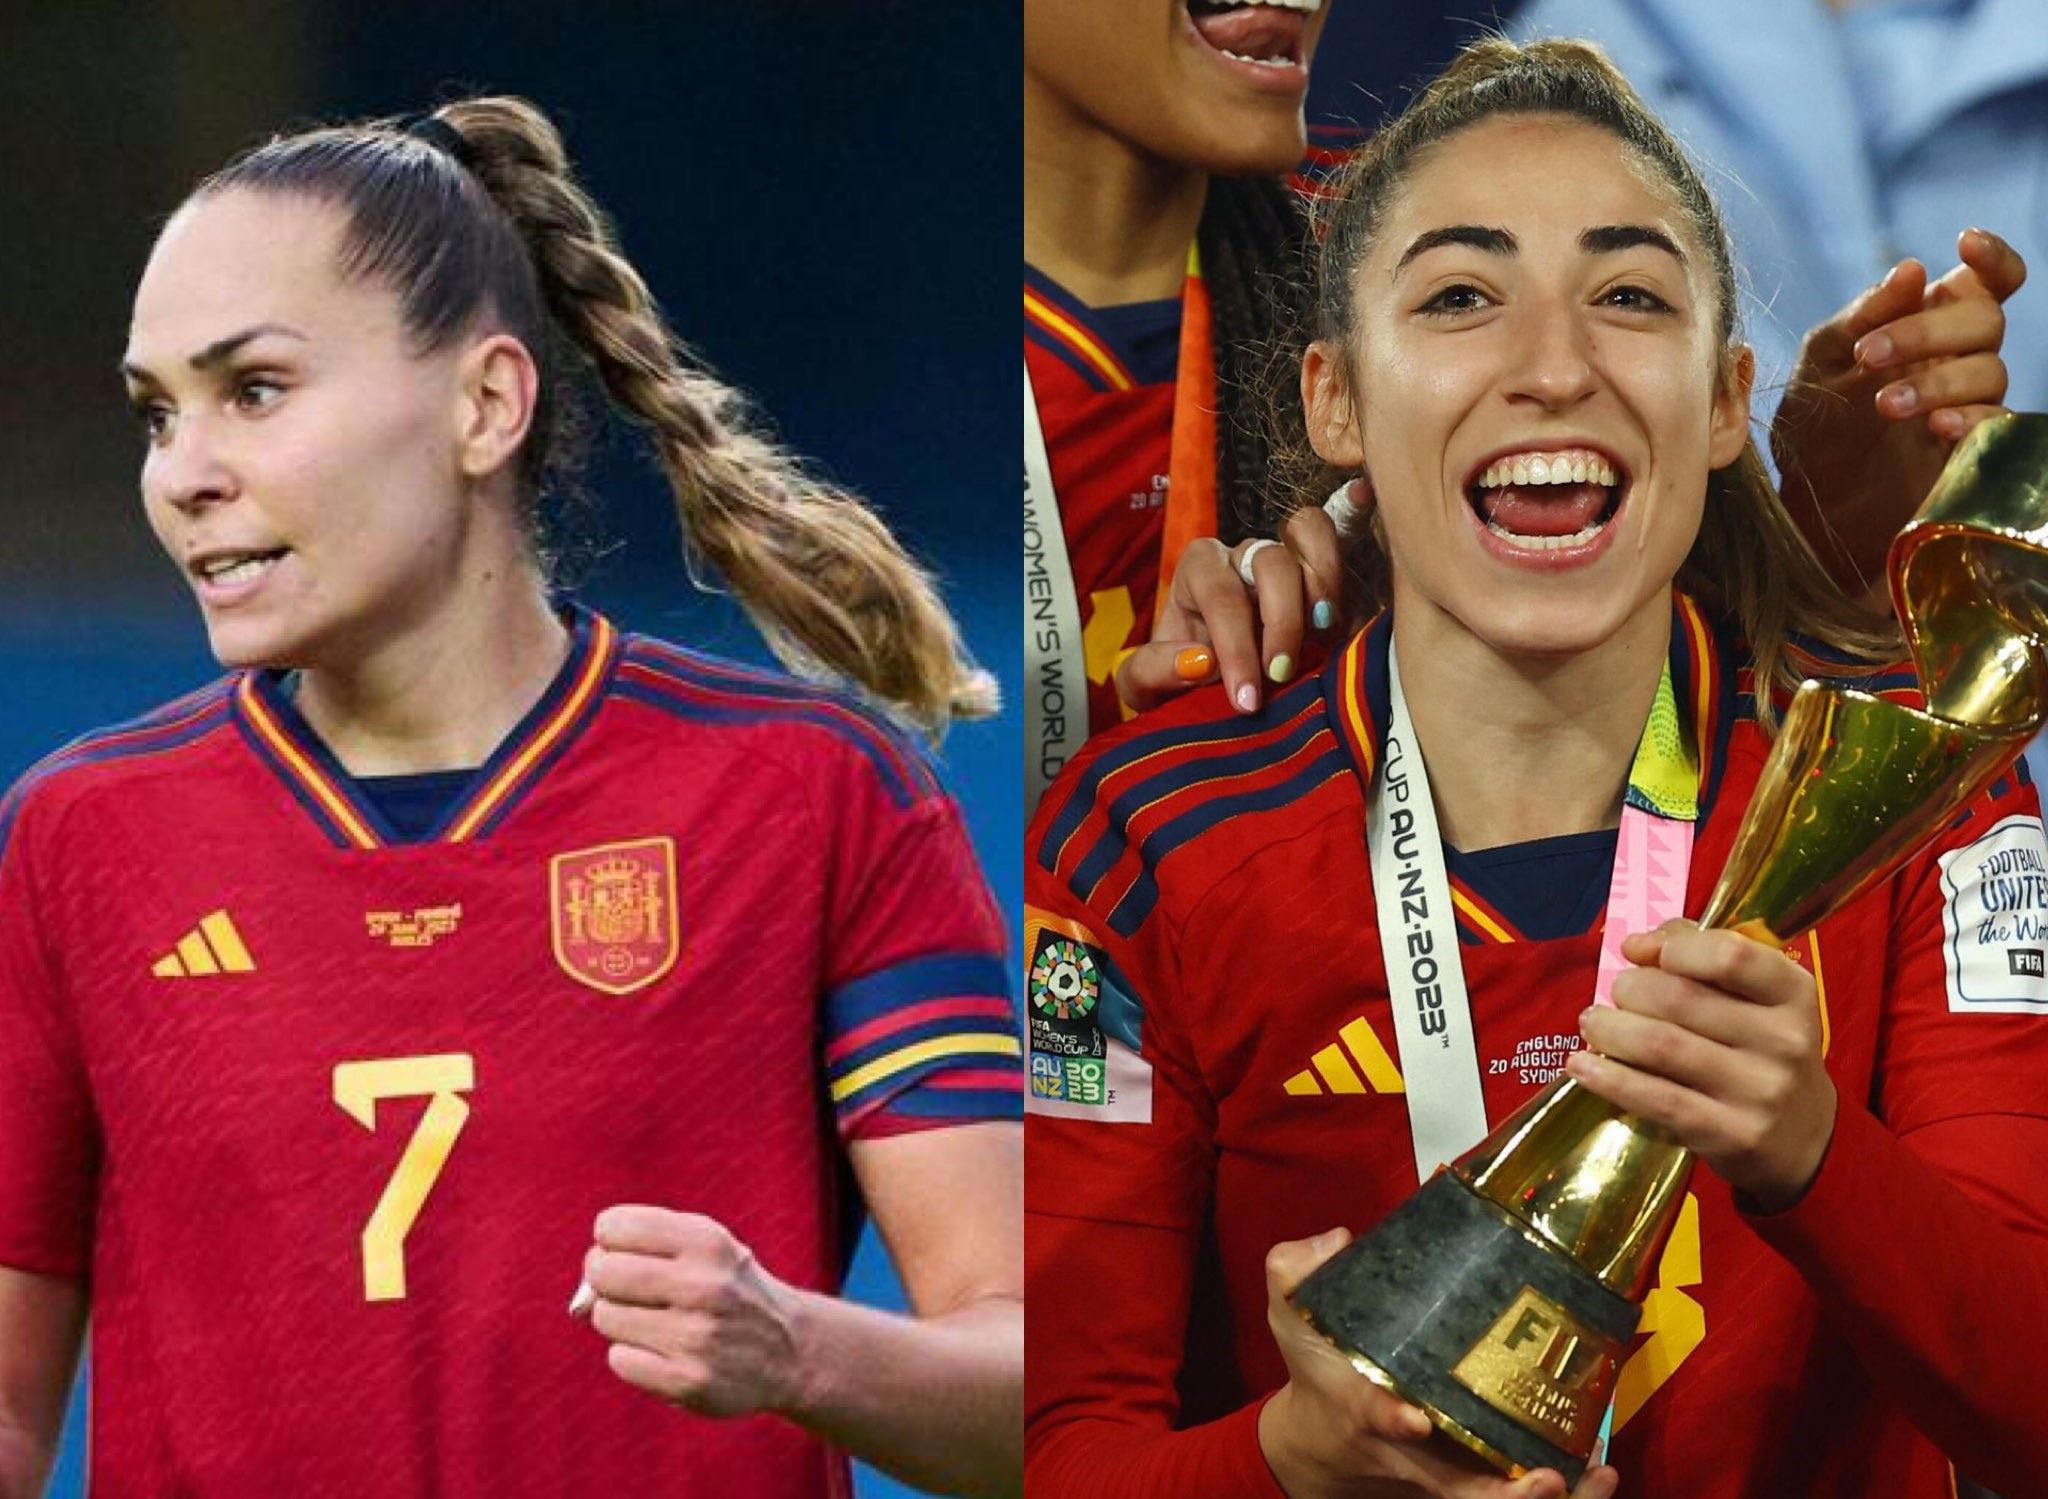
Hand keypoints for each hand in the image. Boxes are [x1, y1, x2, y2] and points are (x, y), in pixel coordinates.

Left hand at [580, 1205, 807, 1417]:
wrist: (789, 1349)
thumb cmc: (728, 1288)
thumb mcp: (706, 1248)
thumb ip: (645, 1248)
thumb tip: (582, 1295)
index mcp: (708, 1242)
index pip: (613, 1226)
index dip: (610, 1240)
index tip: (628, 1251)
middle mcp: (705, 1286)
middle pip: (602, 1271)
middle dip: (603, 1279)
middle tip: (626, 1288)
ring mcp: (697, 1337)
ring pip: (605, 1316)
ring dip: (619, 1320)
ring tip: (654, 1322)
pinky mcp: (688, 1381)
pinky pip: (620, 1359)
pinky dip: (632, 1355)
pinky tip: (663, 1353)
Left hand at [1116, 487, 1361, 715]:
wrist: (1206, 685)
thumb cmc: (1174, 677)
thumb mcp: (1144, 683)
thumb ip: (1154, 671)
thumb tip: (1199, 662)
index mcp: (1199, 570)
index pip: (1220, 595)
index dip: (1235, 647)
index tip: (1247, 699)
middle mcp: (1243, 556)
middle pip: (1271, 561)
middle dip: (1282, 621)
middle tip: (1282, 675)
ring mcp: (1287, 559)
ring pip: (1309, 541)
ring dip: (1322, 588)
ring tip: (1322, 636)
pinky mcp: (1320, 576)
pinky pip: (1336, 553)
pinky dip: (1343, 584)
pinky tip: (1339, 631)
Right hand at [1258, 1228, 1617, 1498]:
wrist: (1320, 1443)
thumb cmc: (1317, 1370)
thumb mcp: (1293, 1318)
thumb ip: (1298, 1274)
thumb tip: (1339, 1240)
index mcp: (1365, 1409)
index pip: (1379, 1419)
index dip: (1396, 1421)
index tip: (1415, 1417)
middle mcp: (1412, 1452)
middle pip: (1463, 1490)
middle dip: (1506, 1492)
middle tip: (1549, 1478)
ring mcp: (1444, 1472)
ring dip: (1543, 1496)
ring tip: (1596, 1474)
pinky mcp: (1469, 1477)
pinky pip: (1513, 1495)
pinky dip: (1557, 1493)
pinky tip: (1599, 1471)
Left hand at [1569, 922, 1837, 1211]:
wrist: (1805, 1139)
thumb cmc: (1762, 1050)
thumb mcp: (1755, 997)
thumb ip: (1702, 954)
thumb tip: (1638, 945)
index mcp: (1793, 993)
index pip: (1730, 955)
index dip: (1672, 948)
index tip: (1638, 952)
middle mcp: (1784, 1041)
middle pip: (1680, 998)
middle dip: (1630, 989)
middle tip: (1615, 994)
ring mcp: (1760, 1091)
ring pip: (1661, 1045)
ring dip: (1610, 1029)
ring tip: (1592, 1024)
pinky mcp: (1732, 1134)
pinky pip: (1656, 1098)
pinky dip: (1608, 1078)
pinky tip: (1580, 1066)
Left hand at [1773, 228, 2025, 595]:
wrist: (1807, 506)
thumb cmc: (1814, 428)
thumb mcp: (1821, 364)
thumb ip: (1862, 317)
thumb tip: (1911, 269)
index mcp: (1925, 324)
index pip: (1986, 281)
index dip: (1992, 258)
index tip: (1963, 245)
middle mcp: (1957, 359)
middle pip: (1986, 318)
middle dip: (1928, 331)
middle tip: (1870, 358)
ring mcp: (1970, 404)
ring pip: (1993, 368)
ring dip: (1939, 380)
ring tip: (1886, 406)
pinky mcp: (1974, 453)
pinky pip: (2001, 425)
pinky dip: (1973, 419)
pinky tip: (1937, 428)